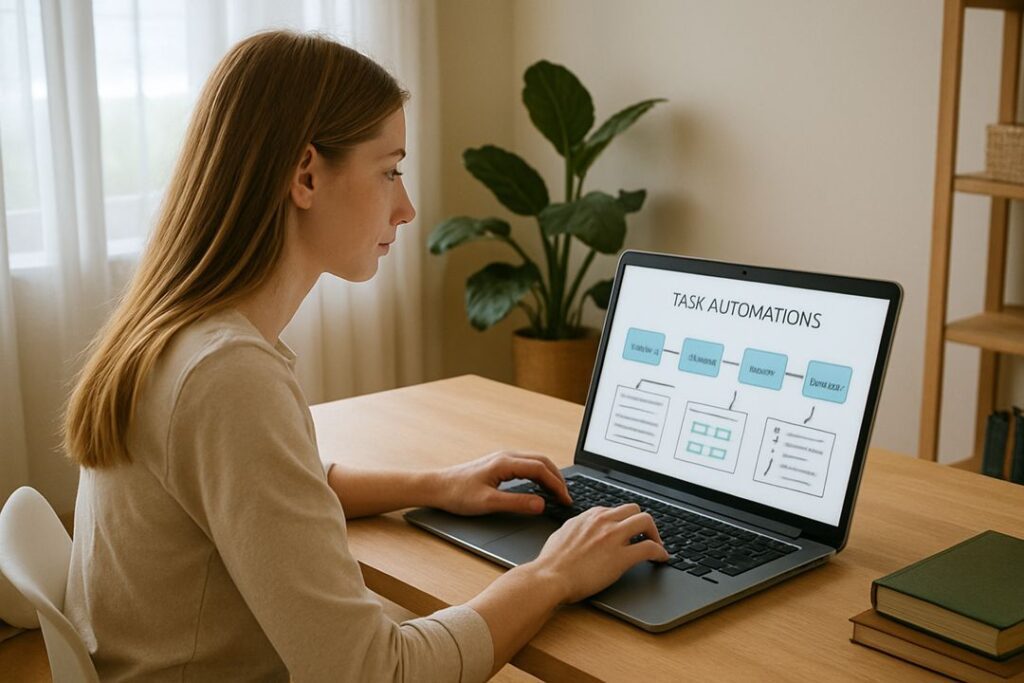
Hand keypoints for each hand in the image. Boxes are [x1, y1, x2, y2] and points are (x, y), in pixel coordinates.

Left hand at [434, 450, 572, 515]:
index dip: (557, 484)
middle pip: (542, 461)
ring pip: (535, 462)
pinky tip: (540, 487)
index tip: (566, 499)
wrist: (437, 487)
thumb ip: (516, 503)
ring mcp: (502, 459)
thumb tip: (541, 504)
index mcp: (505, 463)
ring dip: (549, 475)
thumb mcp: (488, 503)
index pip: (540, 469)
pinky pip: (526, 465)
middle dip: (557, 478)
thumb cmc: (457, 494)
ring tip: (558, 493)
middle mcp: (506, 457)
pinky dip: (539, 475)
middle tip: (566, 497)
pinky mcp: (499, 465)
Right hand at [529, 503, 668, 603]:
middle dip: (642, 522)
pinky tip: (661, 558)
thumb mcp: (562, 534)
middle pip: (634, 509)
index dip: (624, 521)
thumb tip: (580, 531)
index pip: (615, 510)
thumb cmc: (551, 562)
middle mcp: (603, 521)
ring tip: (657, 545)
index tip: (628, 530)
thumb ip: (576, 528)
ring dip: (655, 533)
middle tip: (646, 536)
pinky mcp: (621, 557)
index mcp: (589, 516)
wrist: (550, 577)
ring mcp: (613, 537)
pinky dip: (660, 552)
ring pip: (646, 521)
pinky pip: (650, 548)